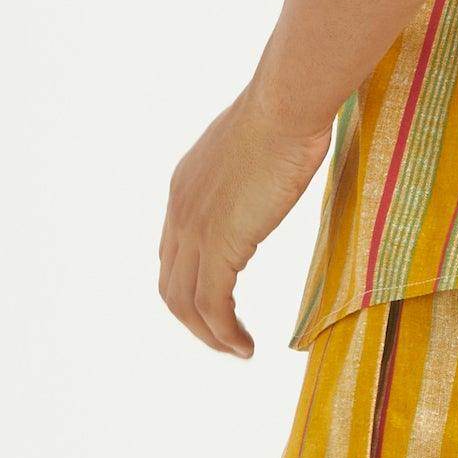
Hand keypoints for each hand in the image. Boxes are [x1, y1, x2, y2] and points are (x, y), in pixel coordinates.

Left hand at [159, 83, 330, 355]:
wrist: (285, 106)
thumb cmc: (286, 113)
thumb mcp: (255, 145)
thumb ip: (251, 168)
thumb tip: (274, 164)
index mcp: (184, 188)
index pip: (174, 253)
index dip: (191, 286)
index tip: (219, 306)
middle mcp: (179, 211)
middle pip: (171, 286)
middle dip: (194, 322)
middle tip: (225, 341)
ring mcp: (194, 229)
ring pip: (186, 303)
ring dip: (210, 336)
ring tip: (237, 351)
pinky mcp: (218, 244)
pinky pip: (212, 305)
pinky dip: (225, 333)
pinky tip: (246, 346)